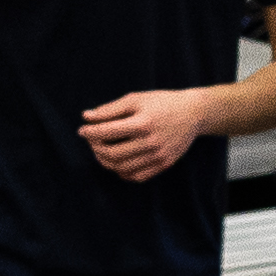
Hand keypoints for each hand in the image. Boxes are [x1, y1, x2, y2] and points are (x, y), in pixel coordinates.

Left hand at [77, 81, 202, 180]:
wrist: (193, 113)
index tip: (82, 130)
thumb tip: (87, 117)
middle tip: (92, 141)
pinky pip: (137, 176)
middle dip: (96, 148)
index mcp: (143, 123)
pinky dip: (122, 172)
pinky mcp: (164, 164)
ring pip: (122, 168)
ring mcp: (158, 156)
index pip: (107, 132)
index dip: (90, 132)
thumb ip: (110, 109)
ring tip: (102, 151)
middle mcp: (151, 142)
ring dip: (106, 161)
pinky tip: (118, 162)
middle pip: (112, 154)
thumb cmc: (162, 102)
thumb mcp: (136, 99)